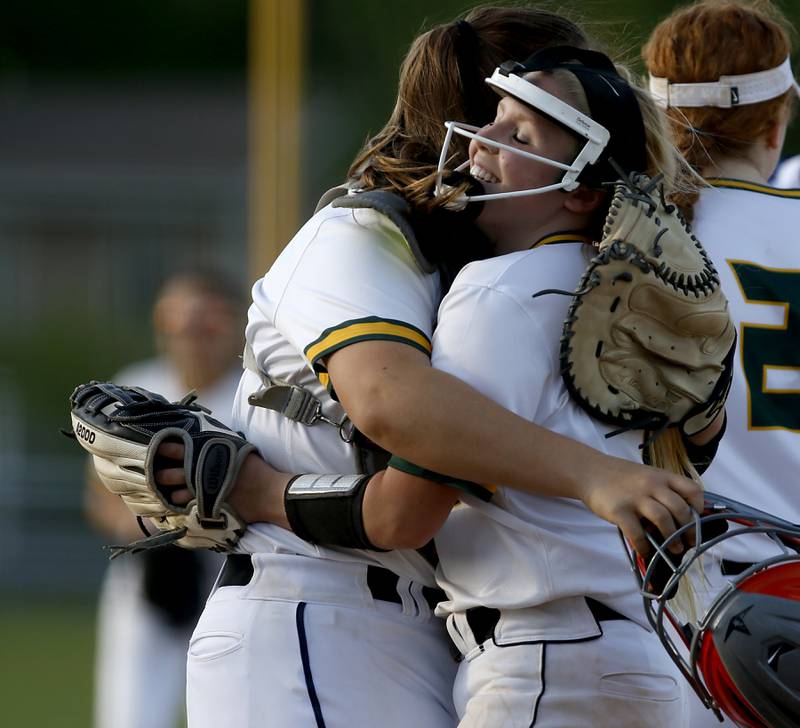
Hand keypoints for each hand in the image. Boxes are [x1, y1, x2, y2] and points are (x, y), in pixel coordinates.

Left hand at [154, 443, 290, 527]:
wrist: (267, 493)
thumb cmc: (255, 468)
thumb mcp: (238, 446)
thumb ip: (219, 440)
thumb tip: (205, 432)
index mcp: (207, 453)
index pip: (177, 447)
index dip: (162, 447)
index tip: (152, 446)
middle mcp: (201, 471)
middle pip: (170, 472)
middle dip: (158, 473)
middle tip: (151, 473)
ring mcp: (202, 490)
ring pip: (174, 491)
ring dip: (164, 491)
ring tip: (158, 490)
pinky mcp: (206, 505)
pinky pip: (184, 505)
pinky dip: (177, 504)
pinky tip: (172, 503)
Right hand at [576, 455, 701, 556]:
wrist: (589, 471)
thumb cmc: (619, 476)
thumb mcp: (646, 474)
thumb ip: (662, 489)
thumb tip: (680, 517)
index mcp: (661, 476)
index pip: (692, 490)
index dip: (698, 507)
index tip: (696, 519)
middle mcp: (652, 485)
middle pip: (680, 508)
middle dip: (688, 530)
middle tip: (688, 542)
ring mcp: (635, 497)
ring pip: (664, 519)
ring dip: (672, 538)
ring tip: (673, 549)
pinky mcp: (619, 510)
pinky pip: (637, 533)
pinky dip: (644, 546)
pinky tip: (645, 551)